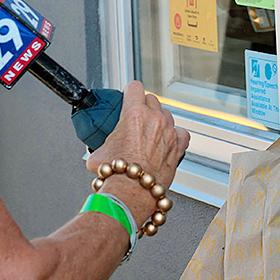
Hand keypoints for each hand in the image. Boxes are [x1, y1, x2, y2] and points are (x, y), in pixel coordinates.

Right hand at [86, 81, 189, 222]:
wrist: (131, 192)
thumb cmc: (116, 174)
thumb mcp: (98, 153)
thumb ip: (100, 144)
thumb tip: (97, 151)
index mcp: (134, 114)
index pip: (135, 87)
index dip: (130, 91)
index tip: (129, 96)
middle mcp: (154, 119)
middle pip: (152, 99)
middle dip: (144, 106)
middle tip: (137, 118)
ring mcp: (169, 131)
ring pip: (166, 114)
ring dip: (159, 120)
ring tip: (150, 133)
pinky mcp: (178, 146)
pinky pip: (181, 133)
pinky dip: (175, 135)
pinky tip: (168, 141)